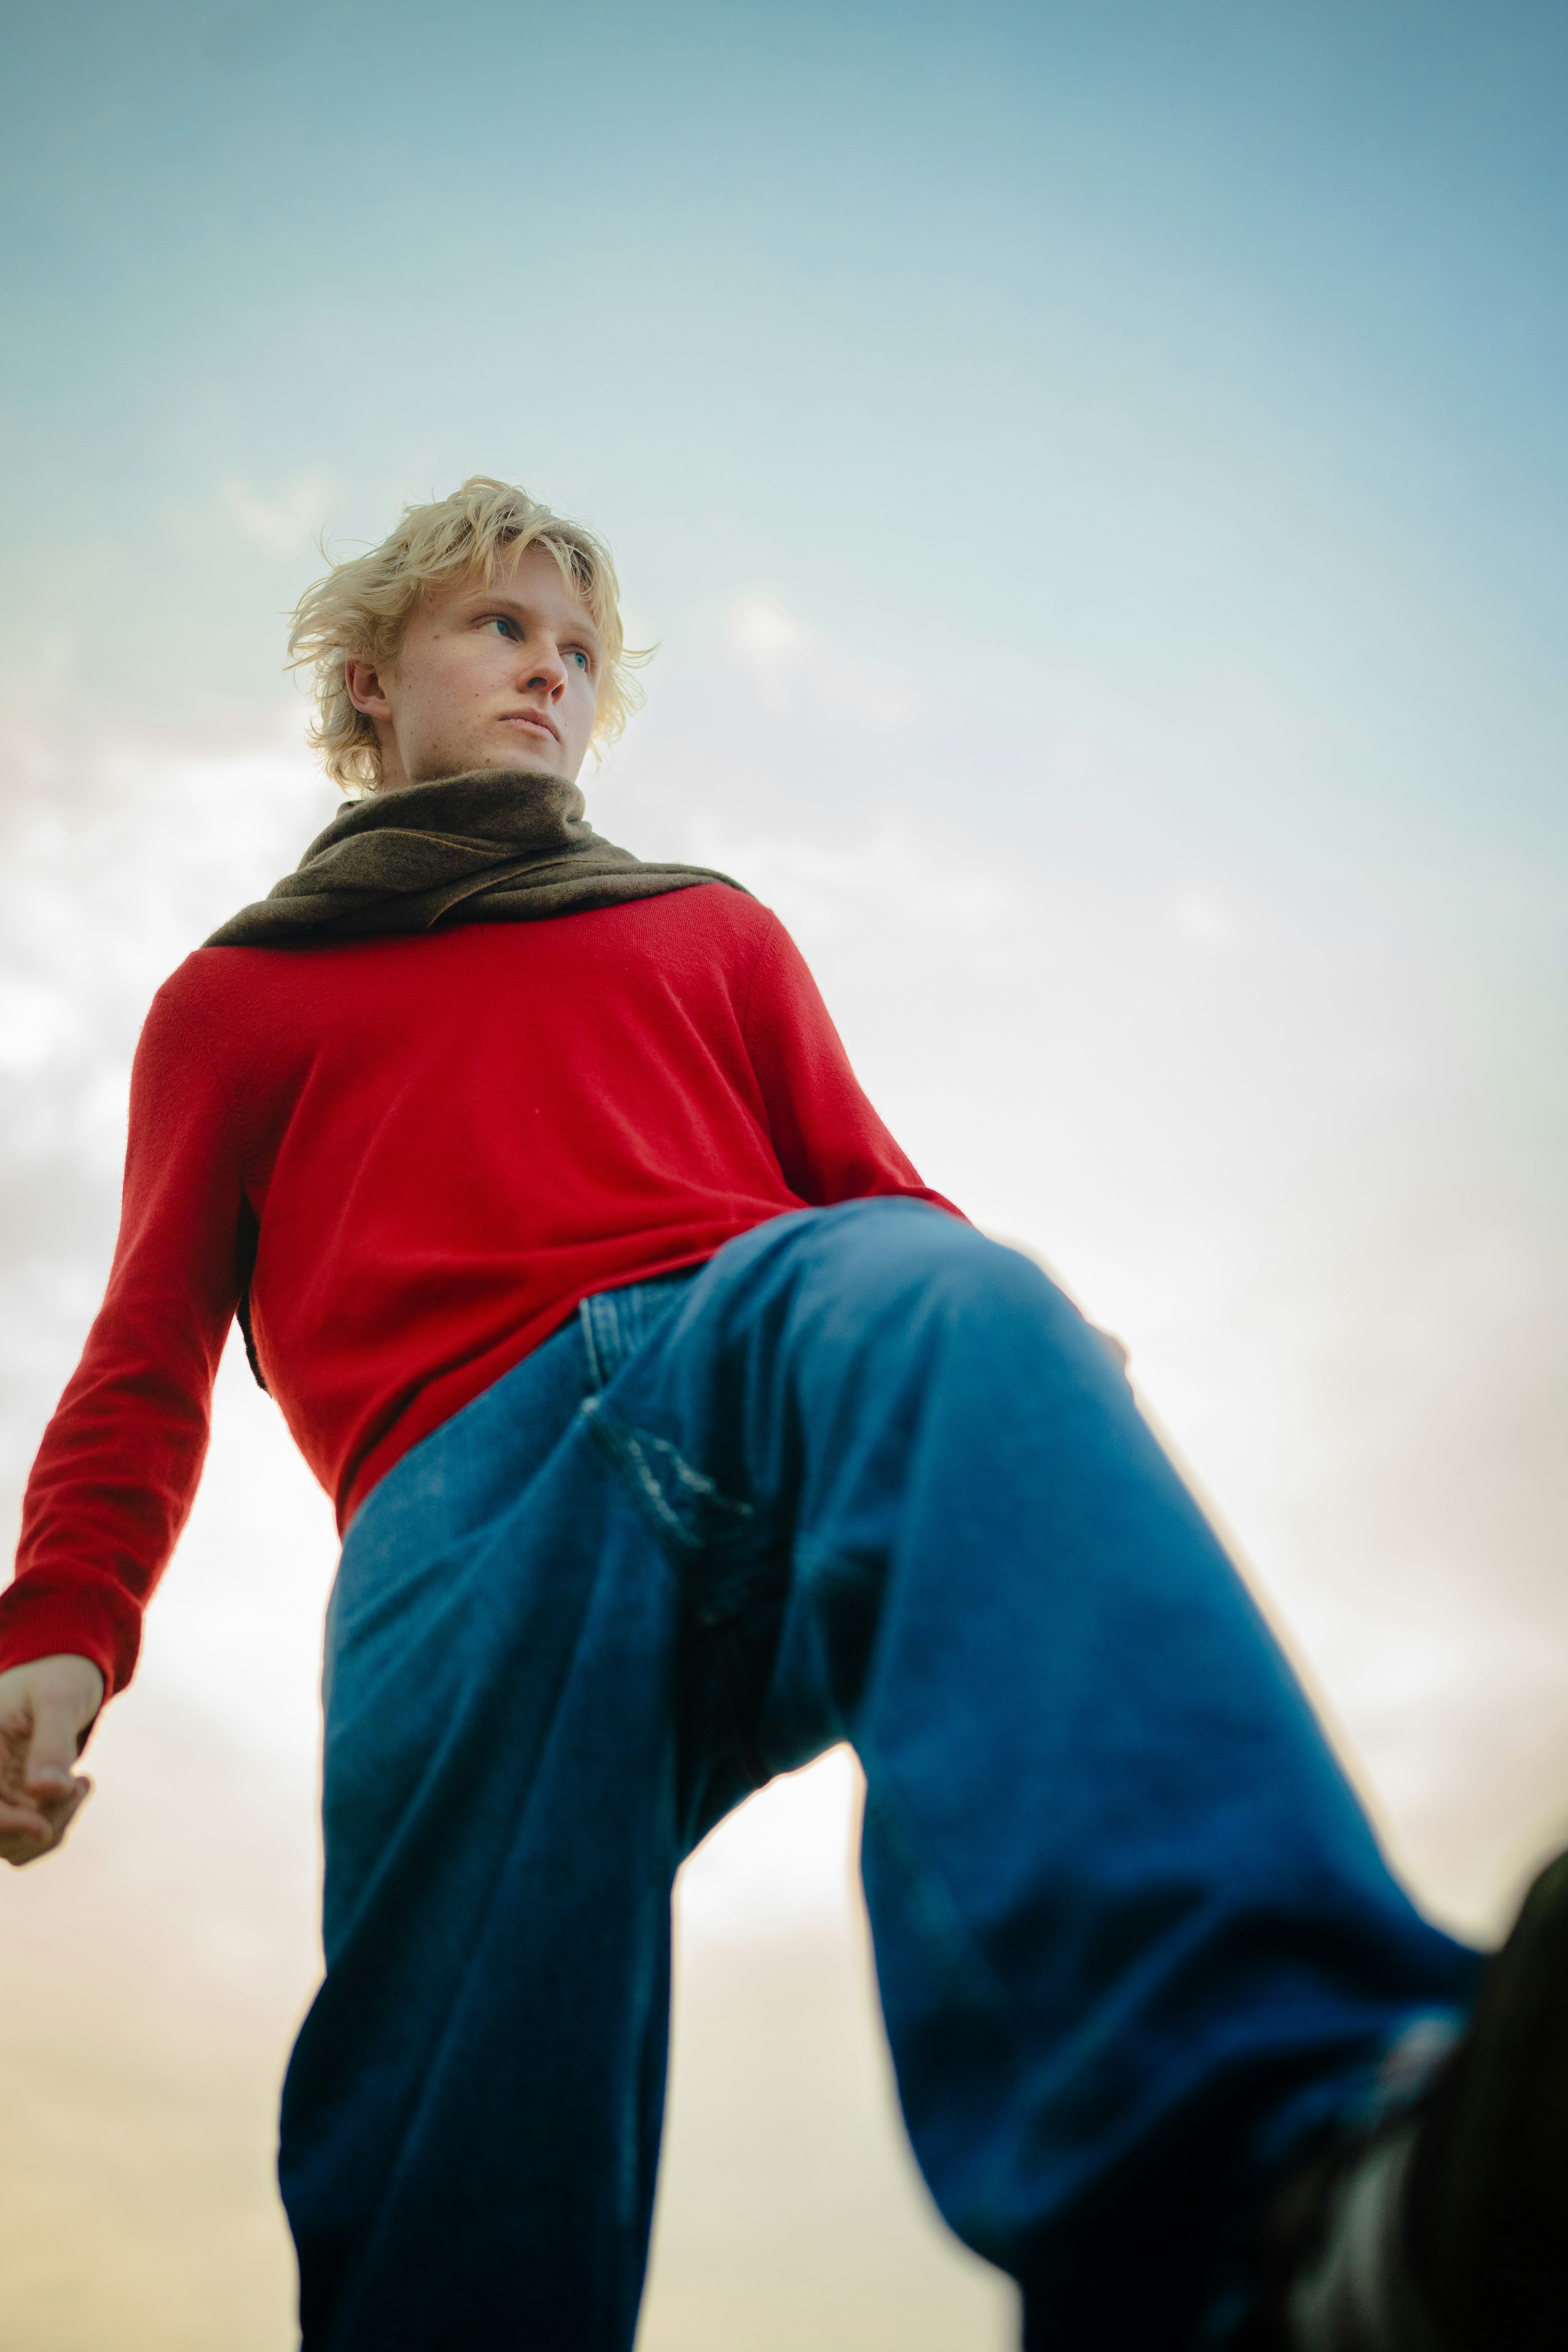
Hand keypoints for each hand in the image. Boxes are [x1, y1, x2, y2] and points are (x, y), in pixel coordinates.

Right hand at [0, 1654, 104, 1866]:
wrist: (63, 1673)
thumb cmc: (59, 1677)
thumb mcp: (59, 1698)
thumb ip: (51, 1742)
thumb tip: (45, 1792)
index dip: (5, 1826)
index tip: (44, 1828)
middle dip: (43, 1823)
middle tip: (79, 1783)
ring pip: (13, 1844)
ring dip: (53, 1825)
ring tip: (80, 1782)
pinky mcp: (12, 1804)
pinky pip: (26, 1841)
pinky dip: (55, 1826)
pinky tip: (75, 1789)